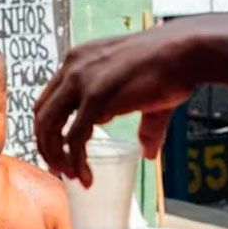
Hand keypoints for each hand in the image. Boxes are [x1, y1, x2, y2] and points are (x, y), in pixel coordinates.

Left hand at [34, 21, 199, 184]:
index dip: (48, 128)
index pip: (48, 98)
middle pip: (42, 114)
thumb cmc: (170, 66)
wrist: (185, 52)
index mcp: (78, 60)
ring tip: (69, 176)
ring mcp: (82, 81)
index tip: (58, 149)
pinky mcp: (95, 98)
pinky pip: (74, 138)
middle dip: (46, 145)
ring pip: (50, 128)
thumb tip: (147, 151)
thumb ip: (140, 122)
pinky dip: (76, 162)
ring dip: (55, 156)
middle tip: (59, 167)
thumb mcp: (142, 93)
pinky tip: (85, 176)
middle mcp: (73, 67)